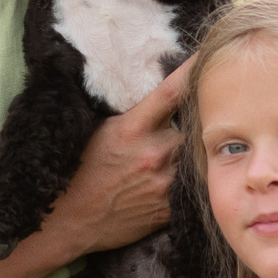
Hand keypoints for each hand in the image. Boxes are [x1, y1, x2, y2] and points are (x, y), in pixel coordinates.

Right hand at [43, 58, 189, 257]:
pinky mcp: (168, 208)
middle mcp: (153, 153)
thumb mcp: (100, 132)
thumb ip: (134, 117)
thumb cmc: (80, 172)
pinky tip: (169, 181)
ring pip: (194, 157)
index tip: (208, 56)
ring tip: (174, 156)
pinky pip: (189, 187)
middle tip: (192, 122)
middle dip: (193, 122)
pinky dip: (186, 181)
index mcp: (132, 128)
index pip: (171, 91)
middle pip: (192, 126)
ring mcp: (164, 183)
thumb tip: (163, 99)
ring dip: (190, 153)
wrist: (69, 221)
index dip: (192, 71)